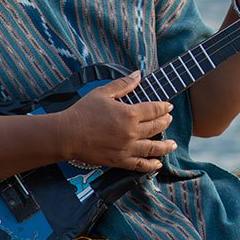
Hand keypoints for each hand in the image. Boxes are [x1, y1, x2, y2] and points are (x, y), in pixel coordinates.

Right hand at [57, 71, 176, 171]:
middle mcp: (132, 132)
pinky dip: (151, 164)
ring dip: (165, 146)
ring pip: (153, 148)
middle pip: (157, 127)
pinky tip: (158, 163)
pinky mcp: (120, 160)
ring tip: (173, 144)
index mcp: (129, 114)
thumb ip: (123, 84)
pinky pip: (140, 164)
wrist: (67, 134)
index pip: (154, 110)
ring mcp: (127, 148)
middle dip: (165, 122)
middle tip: (169, 120)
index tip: (168, 106)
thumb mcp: (103, 93)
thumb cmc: (83, 111)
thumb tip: (138, 74)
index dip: (164, 107)